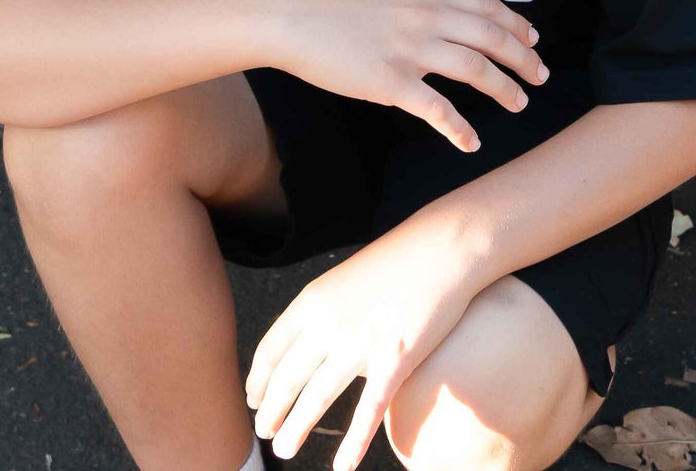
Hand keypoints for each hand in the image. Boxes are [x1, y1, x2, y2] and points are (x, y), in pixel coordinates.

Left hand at [247, 219, 476, 469]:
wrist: (442, 246)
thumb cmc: (396, 260)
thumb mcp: (344, 279)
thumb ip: (320, 312)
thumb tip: (303, 347)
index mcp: (312, 300)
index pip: (271, 350)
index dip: (258, 380)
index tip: (253, 400)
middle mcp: (328, 324)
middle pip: (287, 379)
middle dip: (271, 411)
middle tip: (264, 433)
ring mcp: (361, 344)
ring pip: (316, 399)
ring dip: (295, 429)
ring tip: (284, 449)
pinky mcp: (394, 361)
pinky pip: (368, 411)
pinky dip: (352, 443)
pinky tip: (342, 466)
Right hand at [266, 0, 547, 152]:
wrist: (294, 16)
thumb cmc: (338, 5)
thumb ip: (426, 3)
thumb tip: (455, 20)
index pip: (488, 7)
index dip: (516, 25)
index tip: (533, 39)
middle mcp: (428, 15)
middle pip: (492, 37)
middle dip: (523, 58)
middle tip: (541, 75)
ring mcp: (411, 49)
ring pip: (475, 69)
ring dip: (505, 88)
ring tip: (520, 103)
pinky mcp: (391, 82)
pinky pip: (437, 109)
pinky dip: (460, 127)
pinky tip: (471, 141)